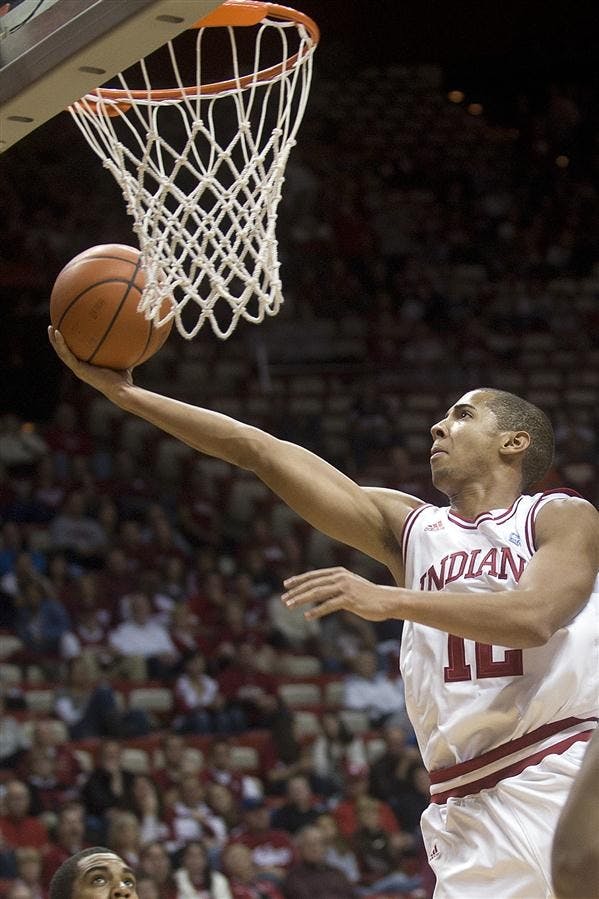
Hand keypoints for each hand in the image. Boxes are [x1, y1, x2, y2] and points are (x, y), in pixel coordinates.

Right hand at [48, 327, 132, 398]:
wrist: (121, 390)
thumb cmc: (124, 379)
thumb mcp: (122, 359)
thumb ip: (122, 350)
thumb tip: (129, 335)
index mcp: (87, 366)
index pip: (74, 353)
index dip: (68, 343)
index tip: (66, 331)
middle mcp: (80, 368)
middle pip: (64, 352)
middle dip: (58, 340)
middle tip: (53, 326)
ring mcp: (78, 369)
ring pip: (61, 353)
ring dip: (54, 340)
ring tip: (50, 328)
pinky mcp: (78, 369)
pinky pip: (66, 354)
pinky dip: (61, 344)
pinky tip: (58, 333)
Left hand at [283, 567, 398, 620]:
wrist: (387, 600)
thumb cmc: (367, 595)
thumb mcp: (349, 585)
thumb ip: (335, 585)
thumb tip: (318, 590)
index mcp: (339, 572)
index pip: (314, 575)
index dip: (299, 580)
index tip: (286, 585)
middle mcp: (340, 577)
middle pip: (313, 584)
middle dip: (296, 591)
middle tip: (283, 599)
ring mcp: (345, 588)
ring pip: (317, 593)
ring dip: (301, 600)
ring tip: (289, 606)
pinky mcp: (349, 600)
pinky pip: (329, 605)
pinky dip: (317, 610)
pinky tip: (308, 616)